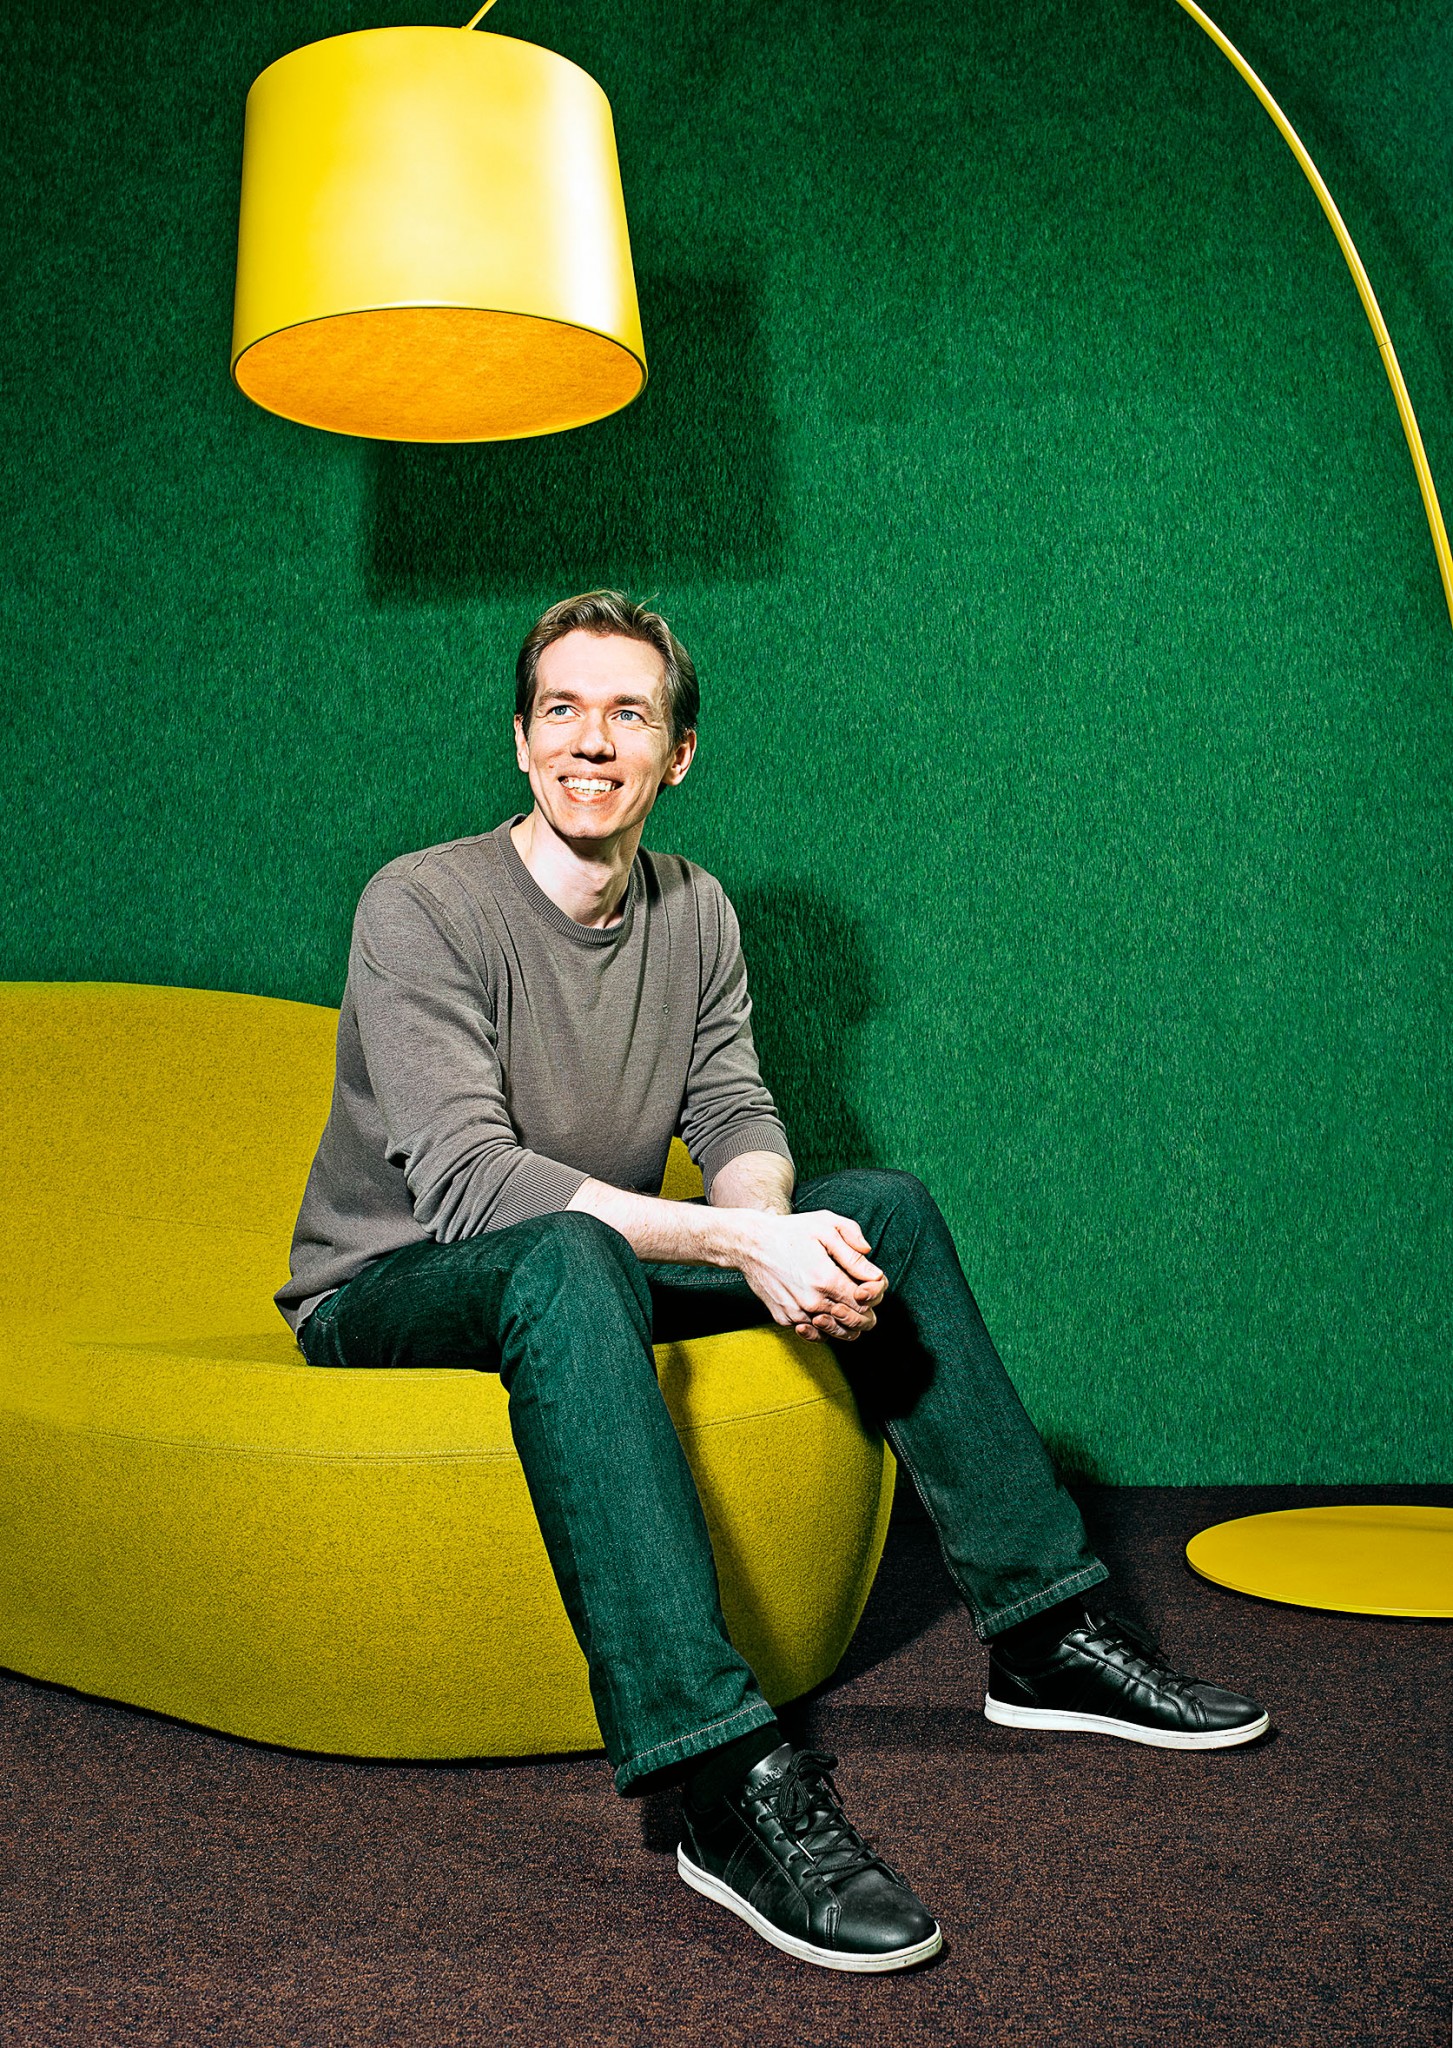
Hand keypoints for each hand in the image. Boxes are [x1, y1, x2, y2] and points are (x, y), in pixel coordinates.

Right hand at [732, 1210, 887, 1342]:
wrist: (750, 1243)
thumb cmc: (790, 1231)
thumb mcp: (827, 1226)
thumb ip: (853, 1247)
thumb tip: (873, 1271)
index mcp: (826, 1279)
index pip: (865, 1303)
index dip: (874, 1295)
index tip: (870, 1283)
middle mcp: (812, 1302)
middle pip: (855, 1323)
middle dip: (866, 1312)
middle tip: (863, 1296)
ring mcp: (797, 1313)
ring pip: (836, 1334)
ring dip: (847, 1324)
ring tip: (846, 1305)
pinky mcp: (784, 1319)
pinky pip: (814, 1334)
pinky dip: (824, 1327)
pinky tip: (824, 1310)